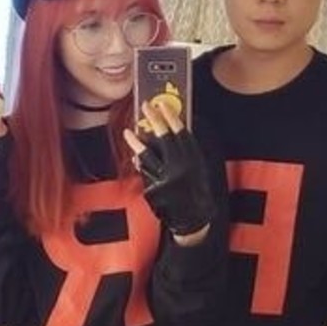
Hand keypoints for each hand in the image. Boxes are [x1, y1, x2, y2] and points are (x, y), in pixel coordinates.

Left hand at [124, 98, 214, 237]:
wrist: (194, 220)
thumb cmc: (195, 192)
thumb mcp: (197, 170)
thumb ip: (185, 152)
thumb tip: (171, 132)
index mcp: (194, 160)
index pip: (182, 133)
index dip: (172, 117)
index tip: (163, 105)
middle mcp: (181, 168)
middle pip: (165, 138)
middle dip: (155, 120)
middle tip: (146, 106)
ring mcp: (166, 179)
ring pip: (149, 155)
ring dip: (137, 142)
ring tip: (128, 131)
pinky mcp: (155, 190)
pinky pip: (145, 172)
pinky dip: (140, 162)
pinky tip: (134, 154)